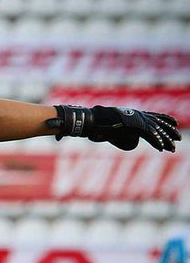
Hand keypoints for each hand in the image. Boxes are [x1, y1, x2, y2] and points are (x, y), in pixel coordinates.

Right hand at [49, 105, 179, 151]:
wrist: (85, 120)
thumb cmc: (89, 124)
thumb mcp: (99, 130)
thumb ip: (100, 132)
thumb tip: (94, 135)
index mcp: (128, 114)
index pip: (150, 117)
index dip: (162, 121)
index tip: (171, 126)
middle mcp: (133, 115)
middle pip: (156, 123)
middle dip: (168, 131)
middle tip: (177, 139)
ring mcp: (132, 119)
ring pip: (155, 129)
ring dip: (165, 139)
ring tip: (173, 146)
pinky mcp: (130, 126)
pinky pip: (147, 135)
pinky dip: (155, 141)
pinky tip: (162, 148)